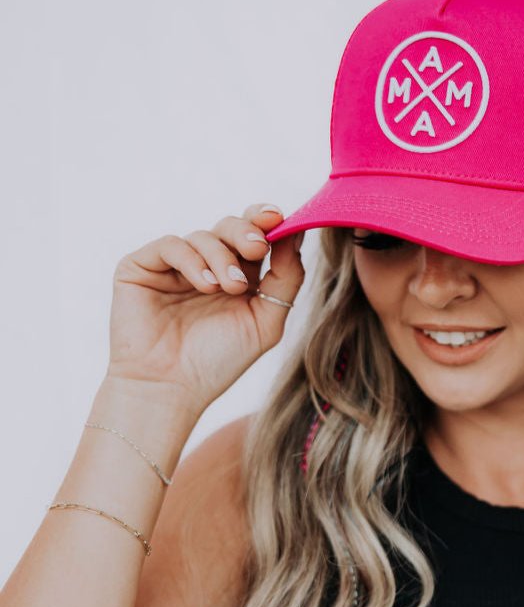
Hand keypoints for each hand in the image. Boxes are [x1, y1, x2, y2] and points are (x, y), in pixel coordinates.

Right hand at [105, 203, 304, 414]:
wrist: (171, 389)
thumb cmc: (219, 361)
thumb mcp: (265, 321)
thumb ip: (286, 279)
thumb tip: (298, 235)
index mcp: (238, 276)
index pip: (254, 237)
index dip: (266, 222)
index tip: (280, 218)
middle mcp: (206, 266)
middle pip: (230, 227)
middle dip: (247, 233)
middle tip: (257, 248)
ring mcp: (173, 265)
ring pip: (204, 236)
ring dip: (222, 257)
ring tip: (228, 288)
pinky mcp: (141, 266)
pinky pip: (171, 245)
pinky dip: (192, 261)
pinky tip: (206, 286)